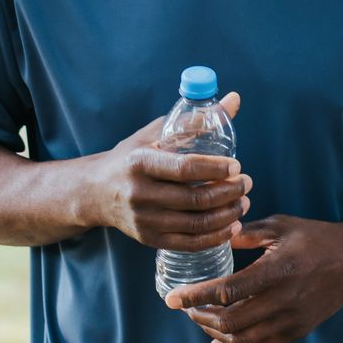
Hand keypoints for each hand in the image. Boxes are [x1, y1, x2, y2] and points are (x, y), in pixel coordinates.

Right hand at [89, 92, 250, 250]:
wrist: (95, 191)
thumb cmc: (132, 157)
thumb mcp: (156, 132)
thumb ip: (195, 119)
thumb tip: (234, 99)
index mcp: (140, 163)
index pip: (183, 169)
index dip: (215, 169)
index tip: (237, 166)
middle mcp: (139, 194)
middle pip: (194, 199)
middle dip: (229, 192)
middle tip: (247, 183)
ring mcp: (143, 220)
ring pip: (195, 223)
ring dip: (227, 214)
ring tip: (244, 202)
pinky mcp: (148, 239)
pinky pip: (189, 243)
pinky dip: (215, 236)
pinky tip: (232, 225)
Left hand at [165, 215, 342, 342]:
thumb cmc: (317, 238)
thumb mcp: (283, 226)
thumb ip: (248, 234)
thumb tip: (216, 236)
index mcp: (278, 270)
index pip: (226, 291)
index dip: (194, 297)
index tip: (170, 299)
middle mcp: (284, 300)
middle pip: (229, 321)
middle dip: (199, 317)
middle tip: (185, 307)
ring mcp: (292, 319)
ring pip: (241, 339)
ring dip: (214, 333)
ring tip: (200, 320)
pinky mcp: (297, 330)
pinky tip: (220, 341)